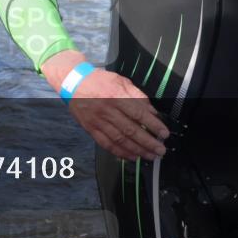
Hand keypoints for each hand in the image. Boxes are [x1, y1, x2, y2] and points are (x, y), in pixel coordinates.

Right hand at [43, 51, 168, 161]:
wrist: (73, 82)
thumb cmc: (100, 80)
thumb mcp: (120, 81)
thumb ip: (137, 95)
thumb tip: (152, 112)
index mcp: (116, 96)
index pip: (139, 113)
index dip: (153, 125)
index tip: (164, 134)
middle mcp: (107, 110)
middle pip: (130, 130)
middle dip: (148, 142)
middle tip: (161, 150)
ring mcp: (98, 121)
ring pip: (119, 140)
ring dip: (137, 150)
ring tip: (150, 156)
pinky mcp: (91, 129)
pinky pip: (106, 144)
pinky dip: (120, 152)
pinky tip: (131, 157)